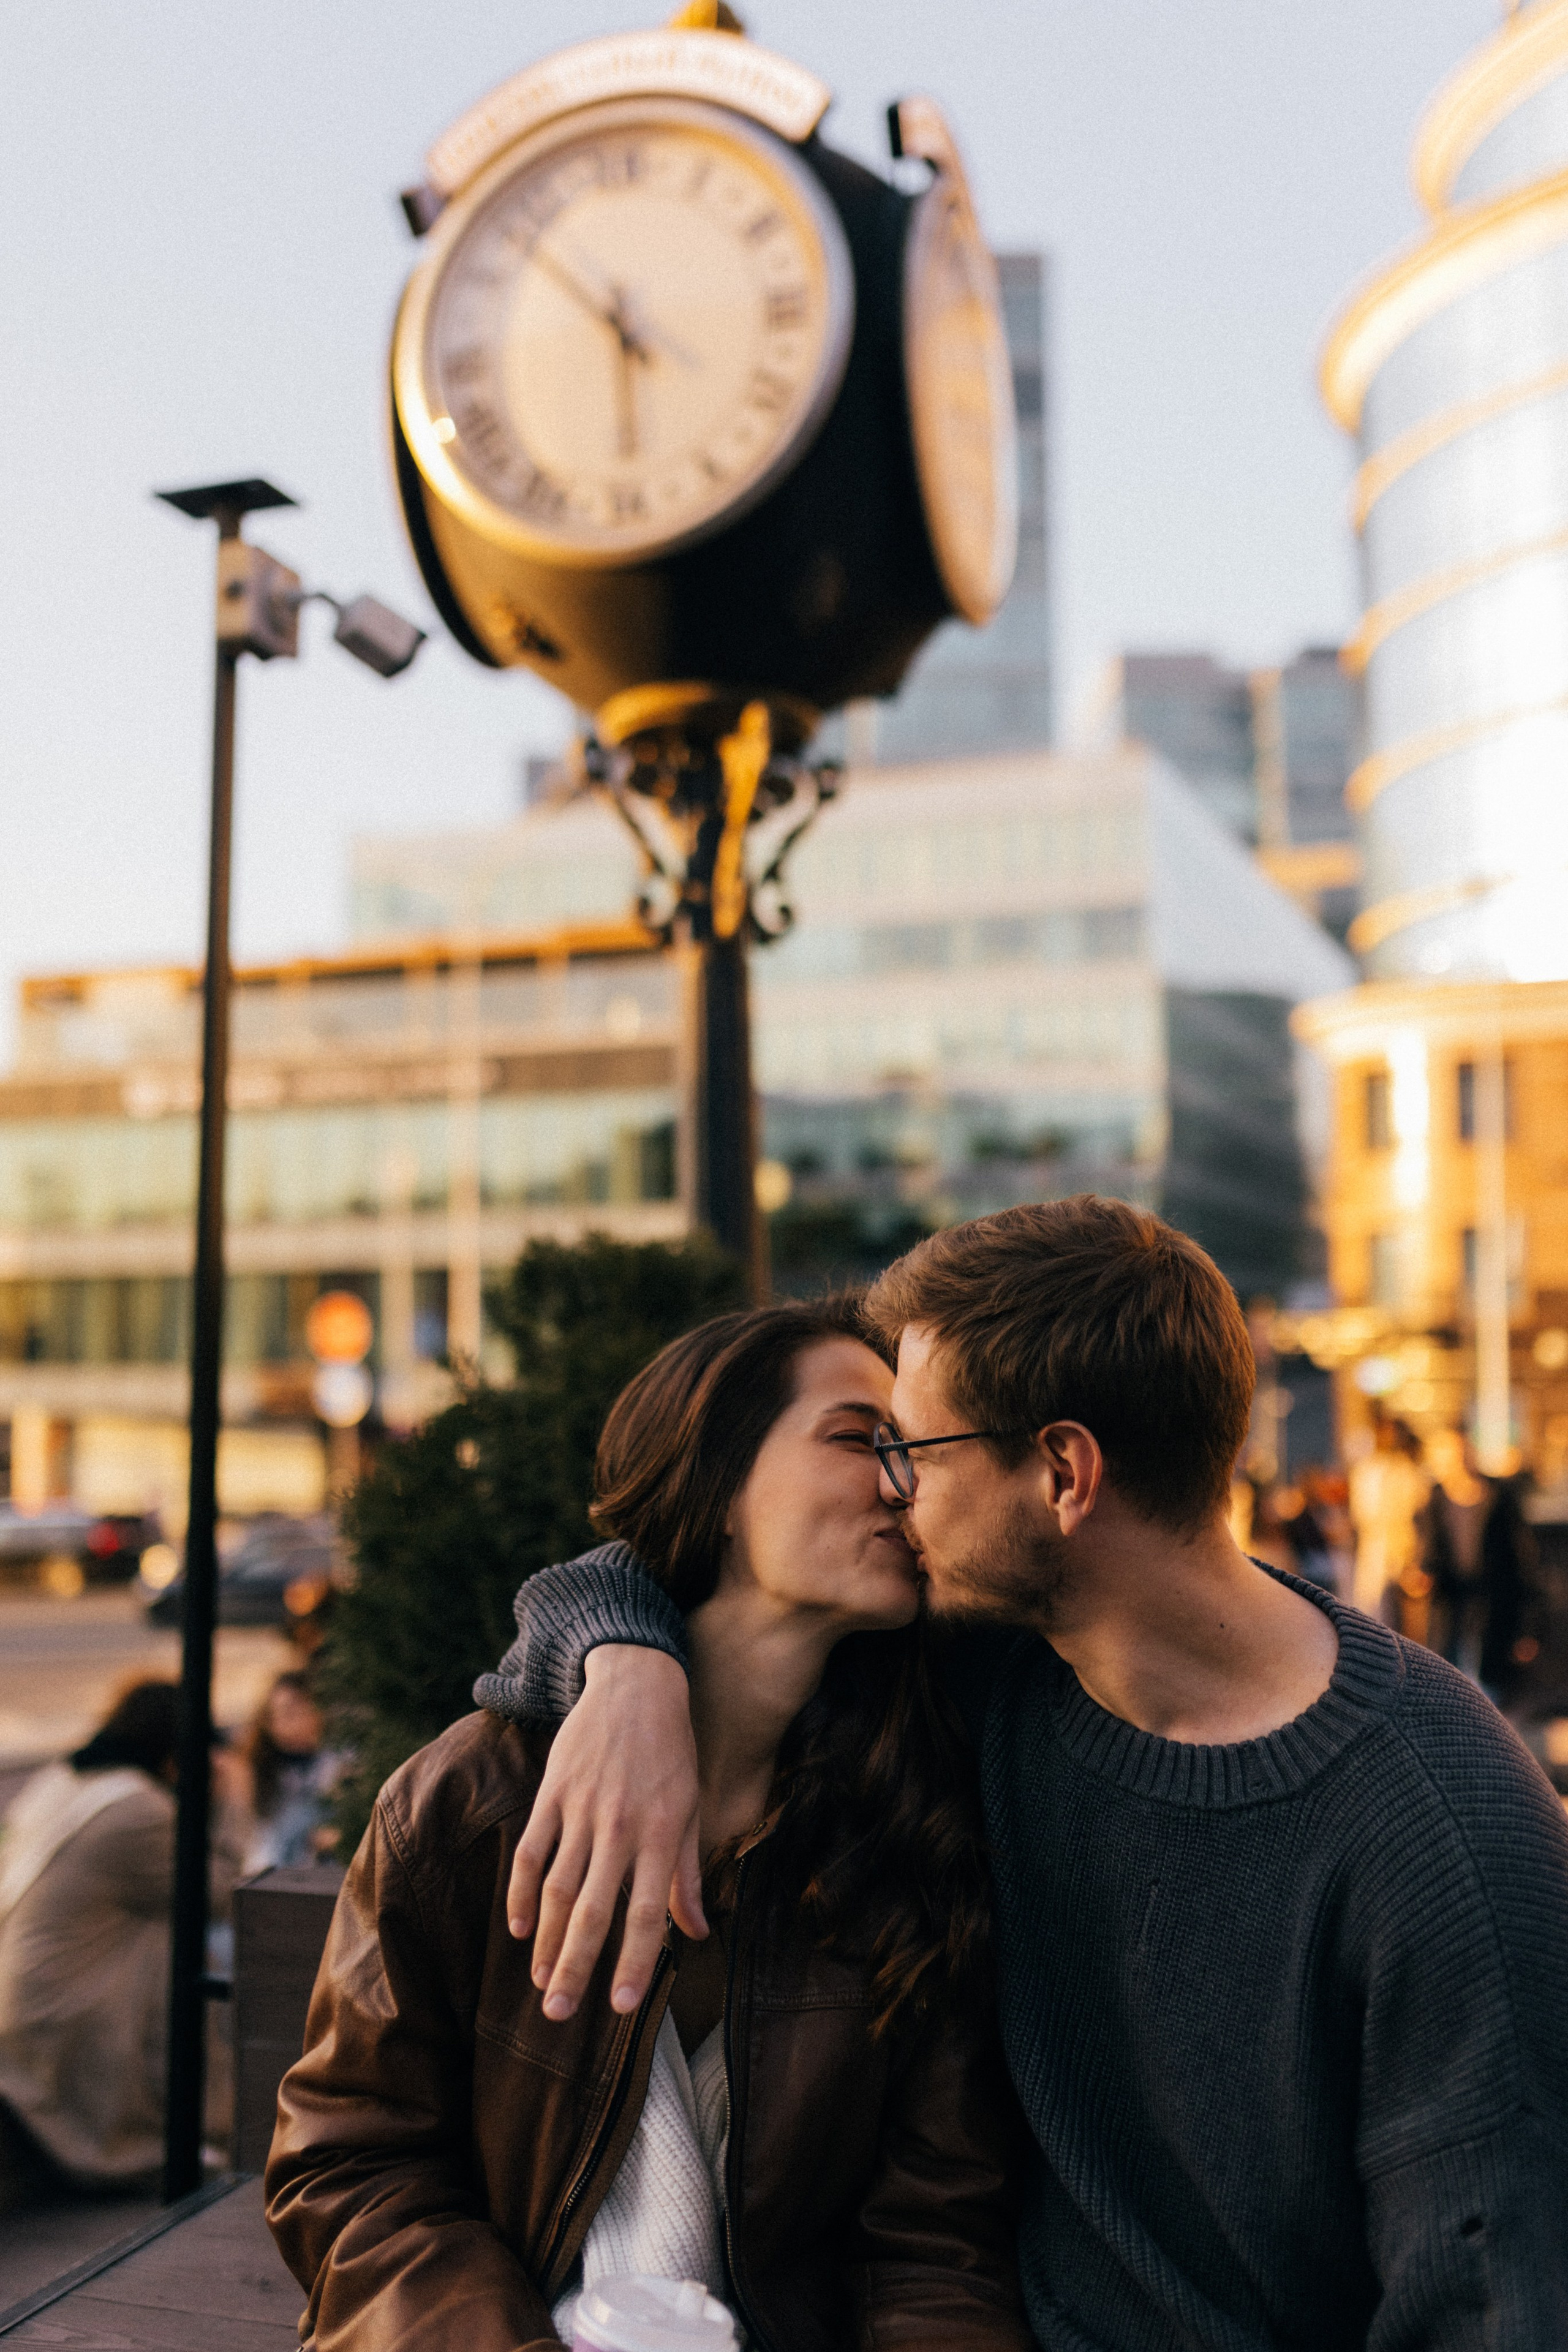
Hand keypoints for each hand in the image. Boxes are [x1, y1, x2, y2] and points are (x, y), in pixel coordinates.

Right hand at [507, 1645, 705, 2020]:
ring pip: (559, 1889)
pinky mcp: (553, 1792)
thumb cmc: (671, 1753)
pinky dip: (523, 1894)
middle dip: (575, 1968)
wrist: (637, 1684)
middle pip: (593, 1911)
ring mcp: (582, 1810)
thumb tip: (698, 1933)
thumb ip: (686, 1875)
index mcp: (661, 1834)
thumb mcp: (689, 1809)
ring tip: (540, 1984)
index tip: (619, 2009)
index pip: (646, 1913)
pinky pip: (532, 1852)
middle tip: (558, 2015)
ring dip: (547, 1942)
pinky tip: (521, 1930)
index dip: (632, 1963)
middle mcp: (621, 1827)